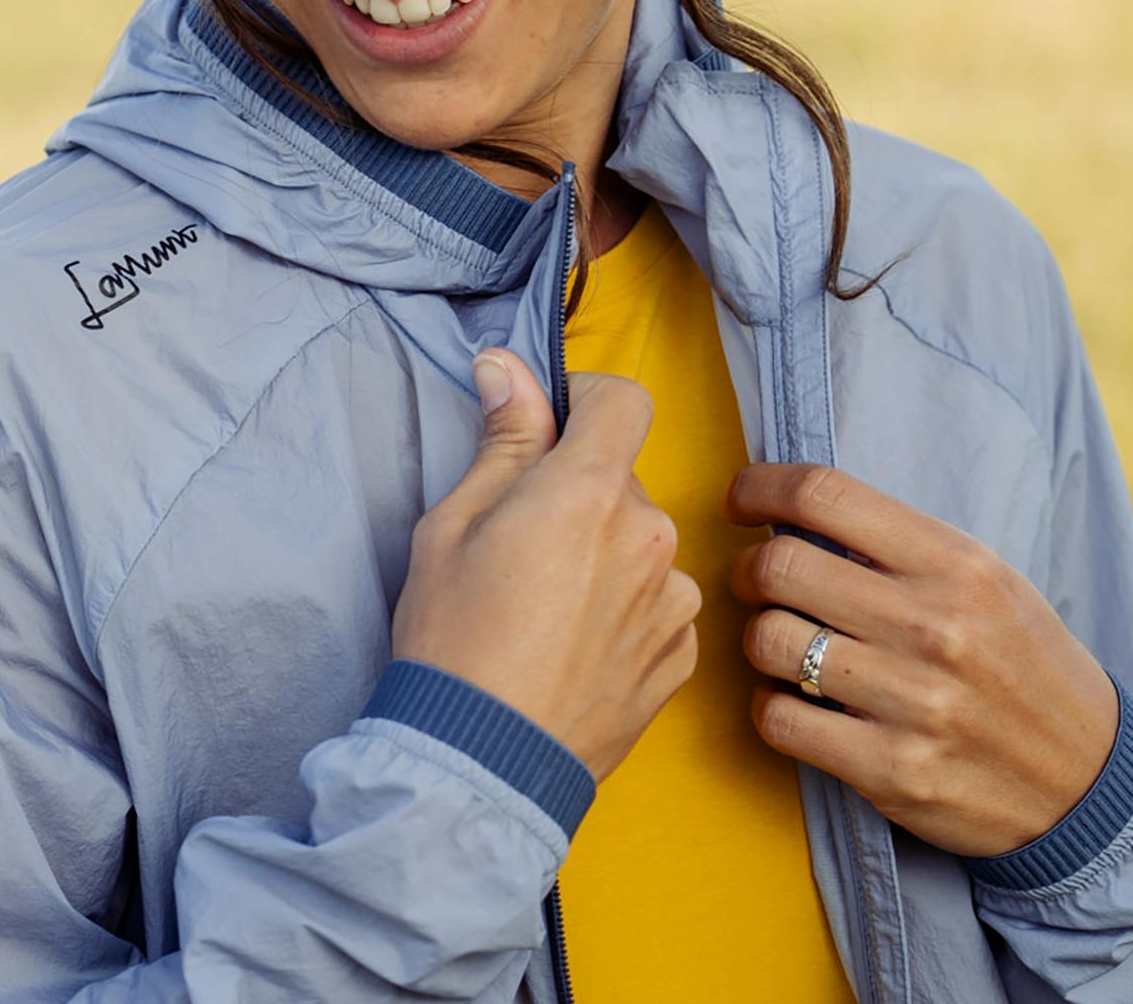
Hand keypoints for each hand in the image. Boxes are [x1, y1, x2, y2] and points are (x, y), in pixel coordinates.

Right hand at [391, 349, 701, 780]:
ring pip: (642, 544)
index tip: (550, 428)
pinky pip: (657, 605)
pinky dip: (623, 611)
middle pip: (624, 479)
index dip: (586, 399)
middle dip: (579, 492)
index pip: (624, 400)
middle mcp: (650, 537)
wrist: (482, 764)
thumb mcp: (451, 525)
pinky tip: (572, 647)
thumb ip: (500, 440)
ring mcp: (674, 601)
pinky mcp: (681, 656)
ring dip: (606, 555)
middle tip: (520, 544)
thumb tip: (509, 367)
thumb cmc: (452, 640)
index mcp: (589, 492)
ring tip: (545, 609)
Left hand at [721, 462, 1119, 859]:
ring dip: (758, 640)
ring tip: (783, 646)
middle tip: (756, 583)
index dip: (760, 488)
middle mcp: (935, 626)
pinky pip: (780, 720)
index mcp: (958, 565)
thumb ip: (902, 547)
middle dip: (748, 570)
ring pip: (768, 642)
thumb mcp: (989, 583)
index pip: (824, 495)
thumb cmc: (1023, 667)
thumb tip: (797, 511)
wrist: (1089, 782)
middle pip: (779, 566)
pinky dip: (770, 708)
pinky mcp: (893, 770)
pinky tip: (795, 704)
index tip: (741, 502)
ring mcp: (914, 701)